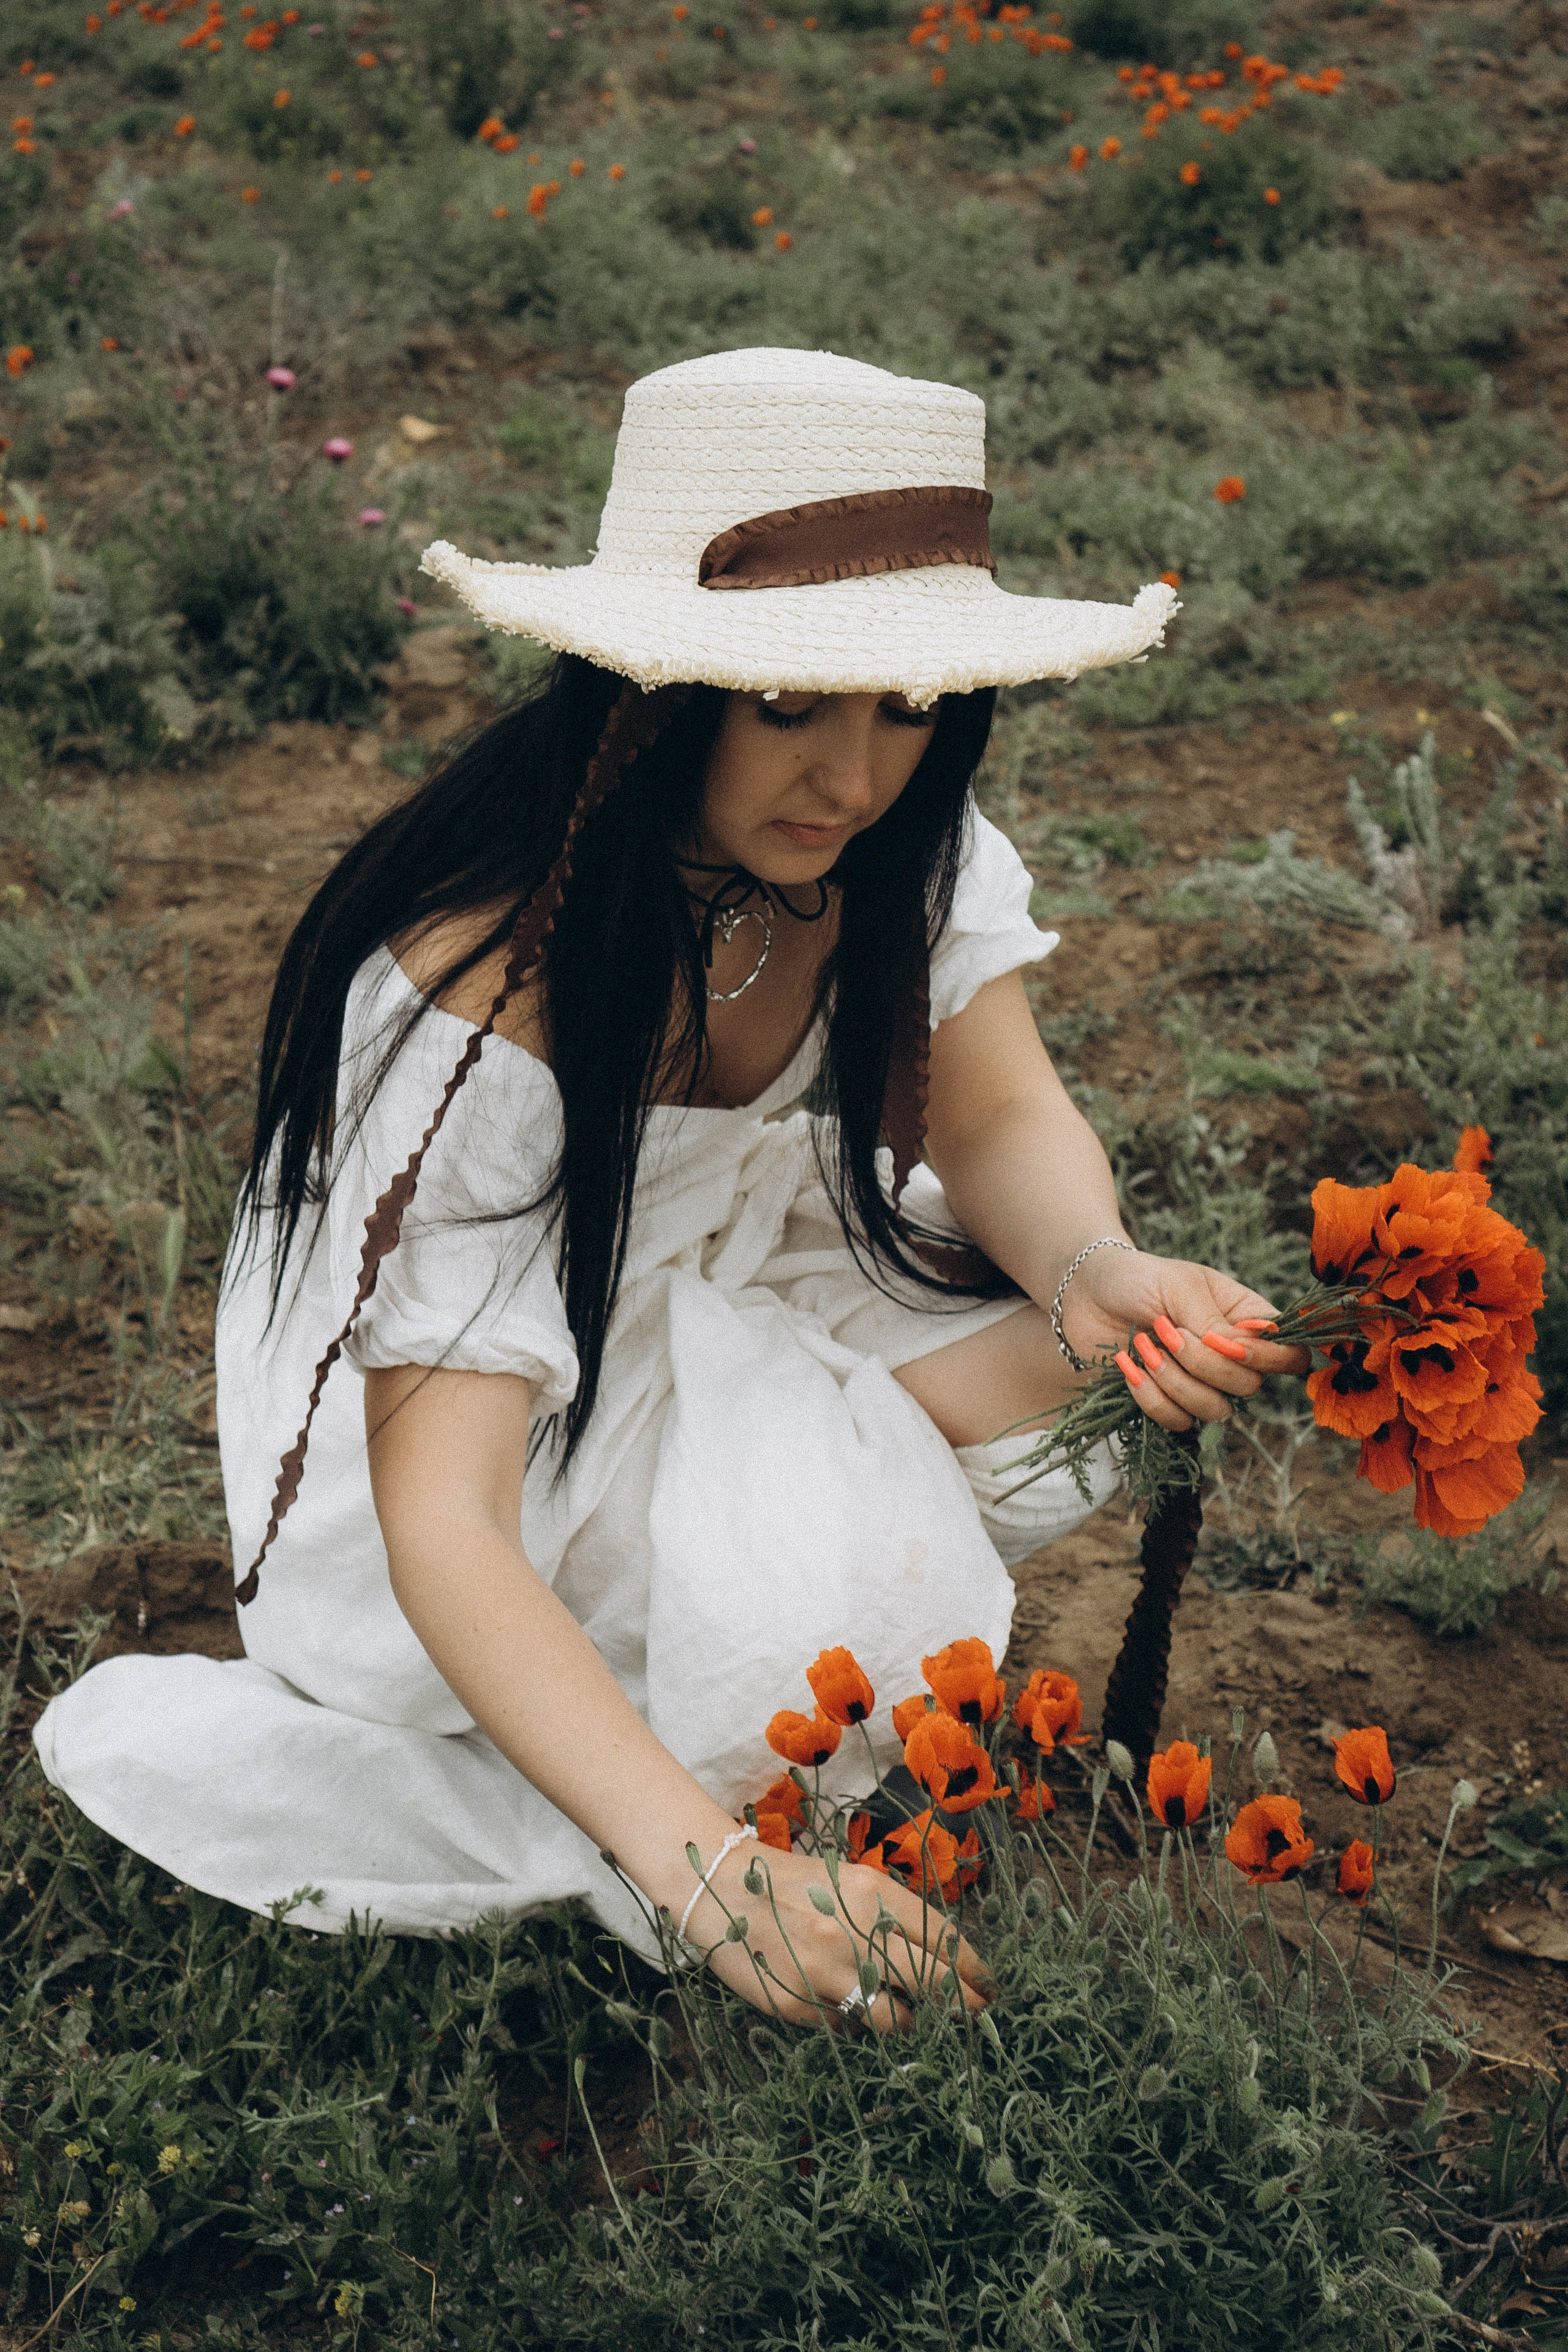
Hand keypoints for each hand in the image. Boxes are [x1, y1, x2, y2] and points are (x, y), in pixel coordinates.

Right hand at [679, 1836, 989, 2032]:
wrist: (723, 1891)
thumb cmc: (797, 1885)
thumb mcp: (851, 1882)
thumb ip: (893, 1914)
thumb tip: (940, 1957)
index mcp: (873, 1894)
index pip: (941, 1936)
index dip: (972, 1966)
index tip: (988, 1985)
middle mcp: (856, 1932)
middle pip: (932, 1981)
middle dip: (963, 2004)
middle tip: (979, 2015)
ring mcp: (827, 1972)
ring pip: (897, 2018)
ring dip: (911, 2022)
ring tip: (910, 2017)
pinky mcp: (801, 2005)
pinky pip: (848, 2027)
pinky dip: (857, 2021)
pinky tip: (848, 2006)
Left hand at [1063, 1246, 1310, 1433]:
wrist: (1084, 1294)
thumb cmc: (1138, 1279)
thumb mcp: (1180, 1287)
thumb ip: (1214, 1321)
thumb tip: (1244, 1352)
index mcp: (1245, 1319)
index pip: (1291, 1354)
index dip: (1270, 1359)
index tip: (1227, 1342)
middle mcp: (1230, 1356)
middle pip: (1248, 1386)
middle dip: (1203, 1363)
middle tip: (1165, 1330)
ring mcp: (1199, 1383)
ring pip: (1214, 1410)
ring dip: (1174, 1381)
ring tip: (1142, 1344)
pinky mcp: (1168, 1402)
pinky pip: (1176, 1421)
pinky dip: (1150, 1397)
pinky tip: (1128, 1365)